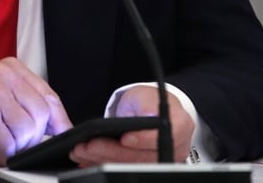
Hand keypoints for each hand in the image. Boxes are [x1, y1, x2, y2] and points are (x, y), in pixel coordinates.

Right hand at [0, 57, 72, 163]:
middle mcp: (2, 76)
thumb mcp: (3, 96)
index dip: (59, 121)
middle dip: (34, 137)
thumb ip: (30, 103)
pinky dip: (6, 155)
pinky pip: (9, 144)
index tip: (62, 134)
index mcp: (11, 68)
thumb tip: (60, 125)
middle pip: (41, 114)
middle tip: (18, 141)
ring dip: (18, 146)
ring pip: (28, 131)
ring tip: (3, 142)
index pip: (49, 96)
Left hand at [69, 85, 194, 164]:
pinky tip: (88, 158)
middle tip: (90, 145)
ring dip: (103, 160)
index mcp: (179, 126)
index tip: (124, 138)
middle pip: (143, 157)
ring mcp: (160, 161)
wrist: (148, 111)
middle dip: (113, 152)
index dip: (143, 140)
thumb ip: (147, 104)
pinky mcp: (144, 167)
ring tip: (83, 150)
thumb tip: (149, 116)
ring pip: (130, 166)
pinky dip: (103, 163)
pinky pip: (123, 169)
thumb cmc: (148, 103)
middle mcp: (173, 148)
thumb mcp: (146, 95)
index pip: (162, 137)